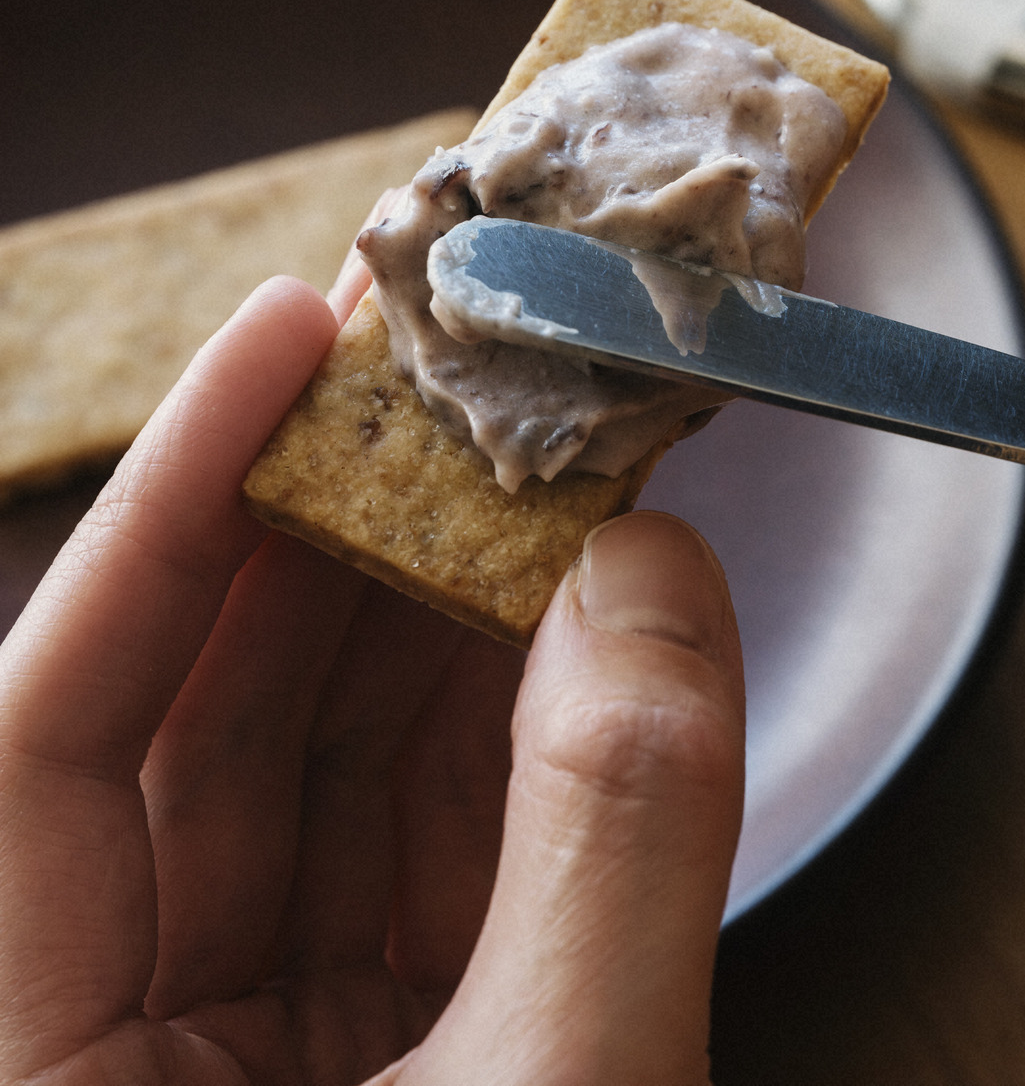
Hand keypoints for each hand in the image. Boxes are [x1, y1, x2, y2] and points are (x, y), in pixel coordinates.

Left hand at [0, 275, 744, 1085]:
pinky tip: (587, 614)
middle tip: (449, 361)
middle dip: (344, 528)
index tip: (287, 329)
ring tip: (539, 462)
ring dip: (447, 612)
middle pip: (203, 722)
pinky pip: (429, 856)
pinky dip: (519, 732)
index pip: (47, 732)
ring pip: (329, 778)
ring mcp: (252, 1068)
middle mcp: (116, 1051)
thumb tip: (648, 574)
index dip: (165, 504)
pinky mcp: (384, 1071)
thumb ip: (605, 850)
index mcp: (40, 1075)